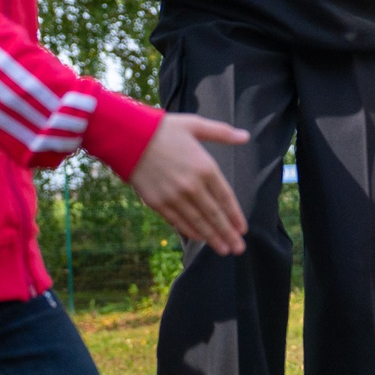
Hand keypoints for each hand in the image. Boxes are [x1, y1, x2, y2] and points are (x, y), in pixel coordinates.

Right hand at [130, 114, 250, 253]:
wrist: (128, 137)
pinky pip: (178, 222)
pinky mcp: (157, 203)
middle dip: (228, 234)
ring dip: (212, 238)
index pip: (225, 198)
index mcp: (205, 167)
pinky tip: (200, 239)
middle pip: (214, 215)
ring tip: (224, 249)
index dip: (235, 215)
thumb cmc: (163, 129)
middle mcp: (192, 186)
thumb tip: (246, 136)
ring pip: (198, 222)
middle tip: (238, 249)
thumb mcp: (195, 125)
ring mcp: (174, 197)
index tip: (242, 229)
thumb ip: (222, 133)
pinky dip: (191, 232)